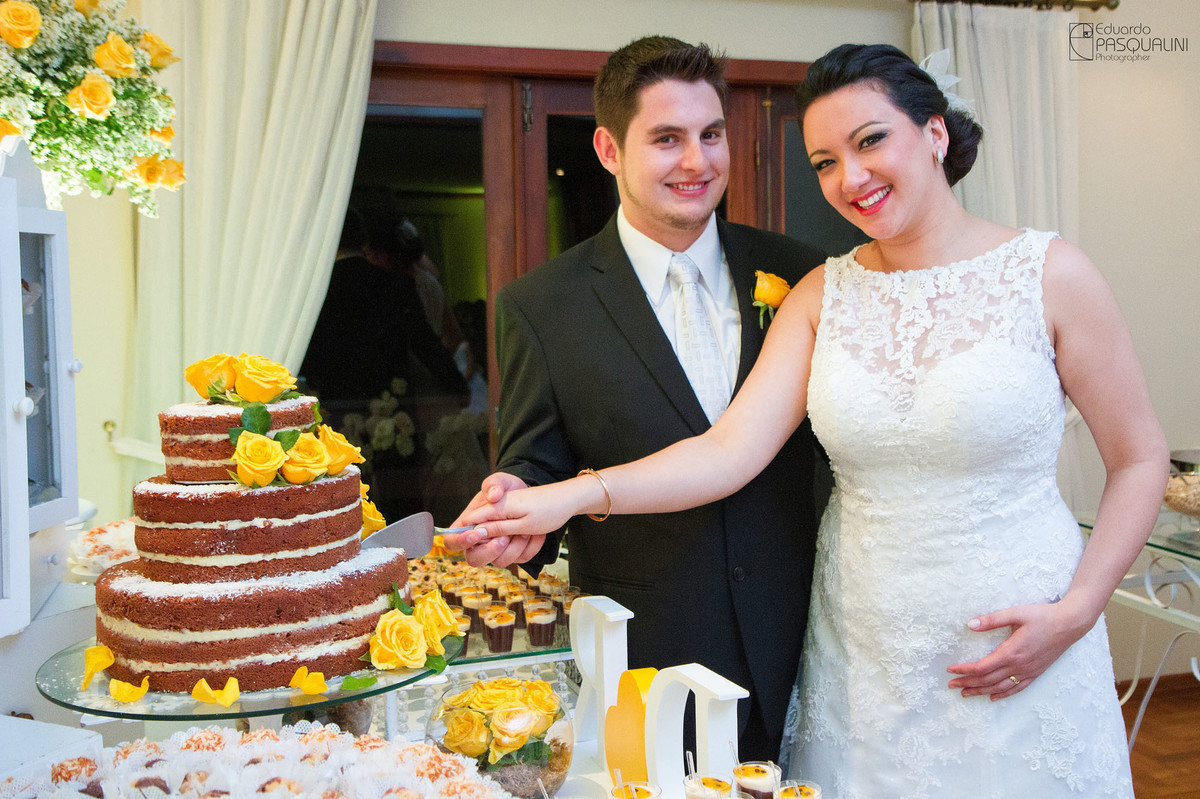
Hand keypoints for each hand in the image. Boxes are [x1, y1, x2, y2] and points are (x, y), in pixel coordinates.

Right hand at [444, 473, 543, 566]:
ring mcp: (498, 549)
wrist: (532, 497)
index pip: (452, 541)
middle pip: (474, 559)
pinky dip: (531, 547)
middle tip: (503, 538)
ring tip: (525, 531)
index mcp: (469, 525)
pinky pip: (521, 559)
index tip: (476, 534)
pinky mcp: (515, 552)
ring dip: (514, 548)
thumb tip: (492, 496)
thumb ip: (493, 484)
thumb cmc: (509, 490)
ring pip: (500, 562)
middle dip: (489, 551)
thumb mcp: (501, 481)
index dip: (460, 541)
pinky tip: (536, 533)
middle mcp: (481, 541)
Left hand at [946, 599, 1091, 699]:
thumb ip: (992, 620)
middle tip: (951, 685)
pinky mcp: (1036, 673)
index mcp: (1011, 652)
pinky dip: (1003, 694)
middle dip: (967, 683)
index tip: (950, 670)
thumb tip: (970, 624)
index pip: (981, 667)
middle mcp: (1019, 666)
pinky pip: (1017, 688)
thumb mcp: (1015, 613)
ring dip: (981, 691)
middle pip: (988, 680)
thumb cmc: (1042, 616)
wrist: (1070, 623)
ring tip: (965, 693)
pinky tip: (993, 696)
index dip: (964, 670)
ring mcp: (1028, 672)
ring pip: (1000, 687)